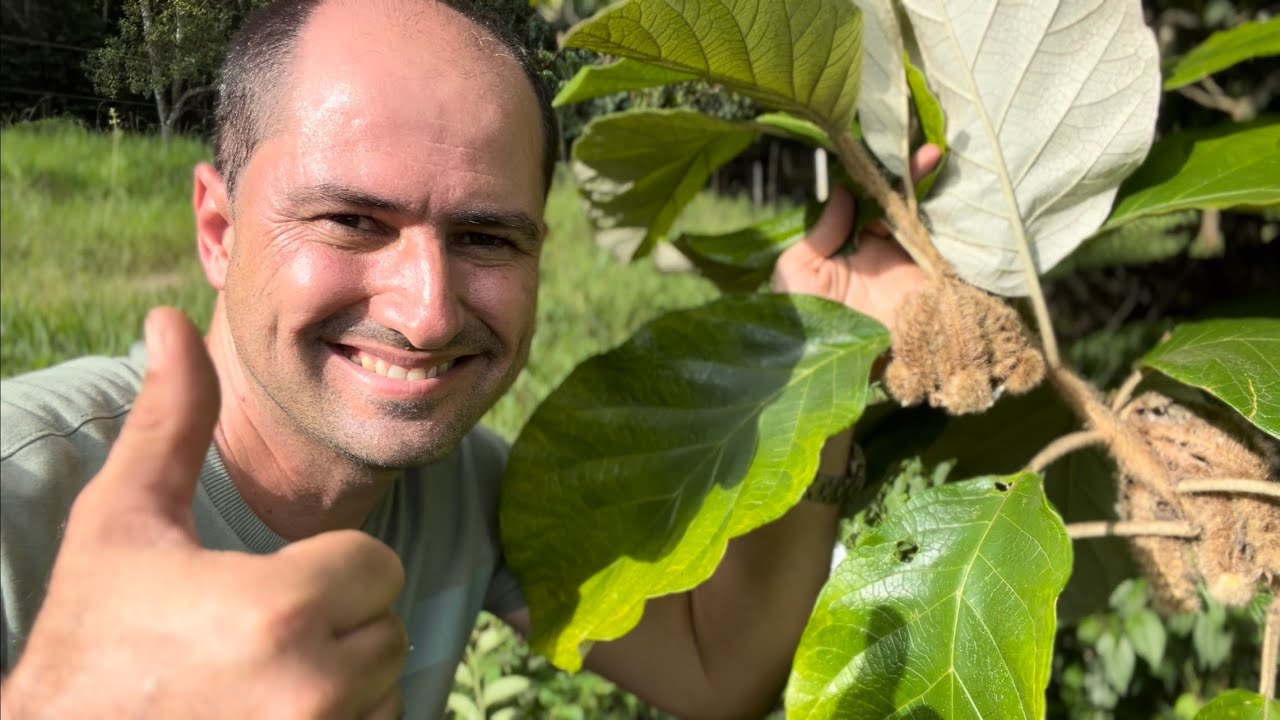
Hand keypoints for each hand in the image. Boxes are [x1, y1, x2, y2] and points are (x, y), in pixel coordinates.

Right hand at [2, 309, 406, 719]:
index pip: (376, 566)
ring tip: (259, 679)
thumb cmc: (90, 638)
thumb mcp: (122, 523)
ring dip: (343, 678)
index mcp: (279, 609)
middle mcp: (314, 689)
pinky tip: (271, 717)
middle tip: (257, 635)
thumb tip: (170, 321)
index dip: (327, 568)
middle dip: (337, 621)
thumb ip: (170, 422)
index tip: (266, 584)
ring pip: (385, 686)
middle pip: (388, 627)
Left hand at [772, 145, 941, 329]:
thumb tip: (840, 192)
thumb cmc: (807, 324)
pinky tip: (945, 182)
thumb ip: (820, 232)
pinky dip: (947, 212)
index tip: (877, 147)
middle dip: (908, 174)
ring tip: (931, 151)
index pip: (867, 205)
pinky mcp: (934, 279)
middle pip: (901, 204)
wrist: (842, 368)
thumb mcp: (798, 273)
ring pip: (923, 215)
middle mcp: (886, 255)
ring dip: (927, 185)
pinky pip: (943, 240)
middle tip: (919, 146)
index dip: (873, 177)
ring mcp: (912, 266)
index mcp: (854, 251)